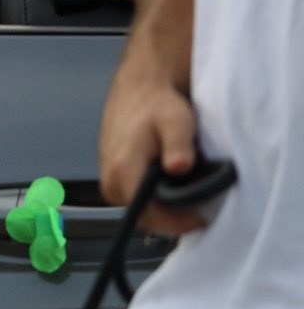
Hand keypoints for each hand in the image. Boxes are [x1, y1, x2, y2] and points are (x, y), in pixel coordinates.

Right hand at [99, 55, 204, 235]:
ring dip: (160, 211)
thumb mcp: (177, 122)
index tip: (200, 219)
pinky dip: (151, 199)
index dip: (175, 222)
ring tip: (186, 200)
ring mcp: (107, 173)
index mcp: (123, 168)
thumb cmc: (159, 104)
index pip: (147, 214)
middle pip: (140, 216)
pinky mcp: (110, 170)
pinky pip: (131, 196)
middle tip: (197, 212)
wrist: (140, 87)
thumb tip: (178, 167)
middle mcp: (109, 175)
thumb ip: (178, 145)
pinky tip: (169, 187)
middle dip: (169, 220)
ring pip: (135, 208)